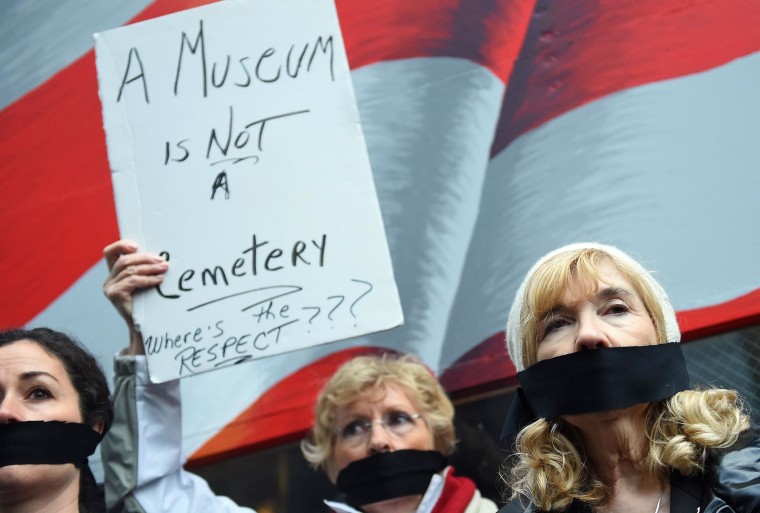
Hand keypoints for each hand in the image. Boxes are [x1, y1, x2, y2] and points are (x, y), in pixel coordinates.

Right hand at [103, 240, 168, 354]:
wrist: (143, 328)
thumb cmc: (147, 304)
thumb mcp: (144, 283)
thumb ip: (144, 270)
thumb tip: (160, 256)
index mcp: (114, 274)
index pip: (110, 252)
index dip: (121, 245)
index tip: (136, 246)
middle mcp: (109, 279)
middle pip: (124, 260)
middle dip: (145, 258)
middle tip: (162, 261)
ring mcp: (110, 287)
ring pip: (130, 270)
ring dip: (150, 268)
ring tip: (165, 269)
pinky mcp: (114, 295)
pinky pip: (133, 281)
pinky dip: (148, 279)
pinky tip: (158, 280)